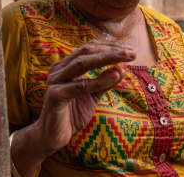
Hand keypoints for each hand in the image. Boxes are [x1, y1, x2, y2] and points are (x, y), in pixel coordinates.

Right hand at [31, 40, 135, 155]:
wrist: (52, 137)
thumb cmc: (71, 114)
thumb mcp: (92, 96)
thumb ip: (104, 82)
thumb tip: (122, 69)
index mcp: (66, 65)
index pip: (89, 48)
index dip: (109, 46)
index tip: (129, 48)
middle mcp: (59, 69)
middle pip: (87, 51)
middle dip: (111, 50)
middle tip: (131, 51)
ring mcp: (55, 81)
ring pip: (83, 63)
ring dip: (107, 58)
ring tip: (126, 57)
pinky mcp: (55, 95)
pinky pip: (80, 86)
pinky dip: (99, 80)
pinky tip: (115, 75)